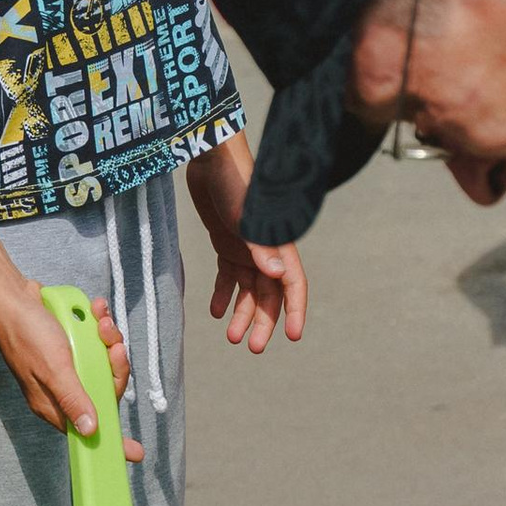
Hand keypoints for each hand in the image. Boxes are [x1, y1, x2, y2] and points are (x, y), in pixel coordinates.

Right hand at [0, 276, 142, 459]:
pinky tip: (96, 310)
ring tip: (101, 320)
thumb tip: (90, 431)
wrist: (11, 297)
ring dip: (108, 339)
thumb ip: (73, 398)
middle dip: (115, 365)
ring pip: (104, 362)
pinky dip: (99, 325)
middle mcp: (63, 387)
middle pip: (105, 389)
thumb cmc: (26, 334)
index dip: (113, 438)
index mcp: (54, 403)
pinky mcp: (72, 345)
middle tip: (114, 346)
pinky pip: (96, 342)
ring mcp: (69, 366)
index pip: (89, 427)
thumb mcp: (54, 369)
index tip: (136, 453)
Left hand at [186, 137, 307, 354]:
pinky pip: (228, 276)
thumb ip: (261, 247)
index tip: (293, 336)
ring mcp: (246, 247)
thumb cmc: (234, 182)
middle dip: (263, 321)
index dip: (295, 310)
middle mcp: (266, 249)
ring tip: (232, 337)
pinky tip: (215, 311)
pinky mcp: (226, 242)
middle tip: (253, 347)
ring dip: (243, 313)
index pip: (294, 284)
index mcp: (279, 243)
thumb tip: (279, 277)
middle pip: (270, 294)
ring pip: (249, 290)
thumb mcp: (246, 217)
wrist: (209, 157)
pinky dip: (224, 294)